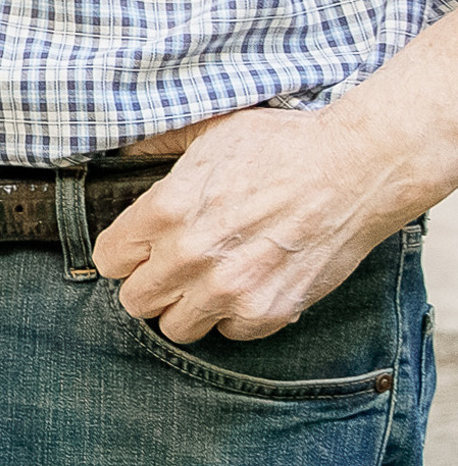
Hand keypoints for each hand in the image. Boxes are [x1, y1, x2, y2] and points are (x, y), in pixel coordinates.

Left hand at [92, 105, 398, 343]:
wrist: (356, 168)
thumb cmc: (283, 146)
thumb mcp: (208, 132)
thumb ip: (158, 147)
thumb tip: (125, 151)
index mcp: (164, 212)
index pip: (109, 259)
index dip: (124, 253)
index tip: (141, 249)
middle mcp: (188, 256)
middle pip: (135, 301)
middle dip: (151, 284)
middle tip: (174, 268)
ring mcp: (228, 289)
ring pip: (175, 327)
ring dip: (188, 307)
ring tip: (211, 280)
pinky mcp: (268, 311)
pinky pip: (229, 333)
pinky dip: (236, 316)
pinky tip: (250, 286)